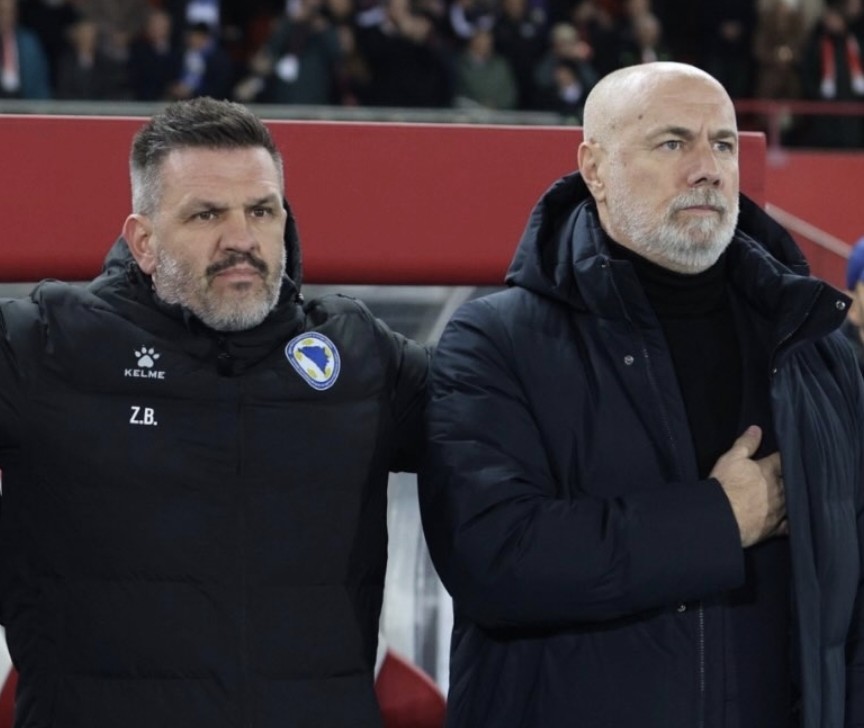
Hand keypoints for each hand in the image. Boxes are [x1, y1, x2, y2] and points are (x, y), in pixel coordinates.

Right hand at [709, 425, 785, 547]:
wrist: (721, 516)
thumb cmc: (725, 485)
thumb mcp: (731, 459)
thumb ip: (745, 444)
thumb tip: (756, 429)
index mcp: (769, 470)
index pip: (783, 459)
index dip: (786, 455)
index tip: (790, 453)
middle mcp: (779, 489)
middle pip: (792, 480)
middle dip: (794, 477)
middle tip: (796, 474)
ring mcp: (779, 510)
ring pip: (795, 501)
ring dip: (796, 497)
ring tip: (799, 495)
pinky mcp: (775, 527)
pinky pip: (790, 526)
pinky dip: (793, 522)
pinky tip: (797, 521)